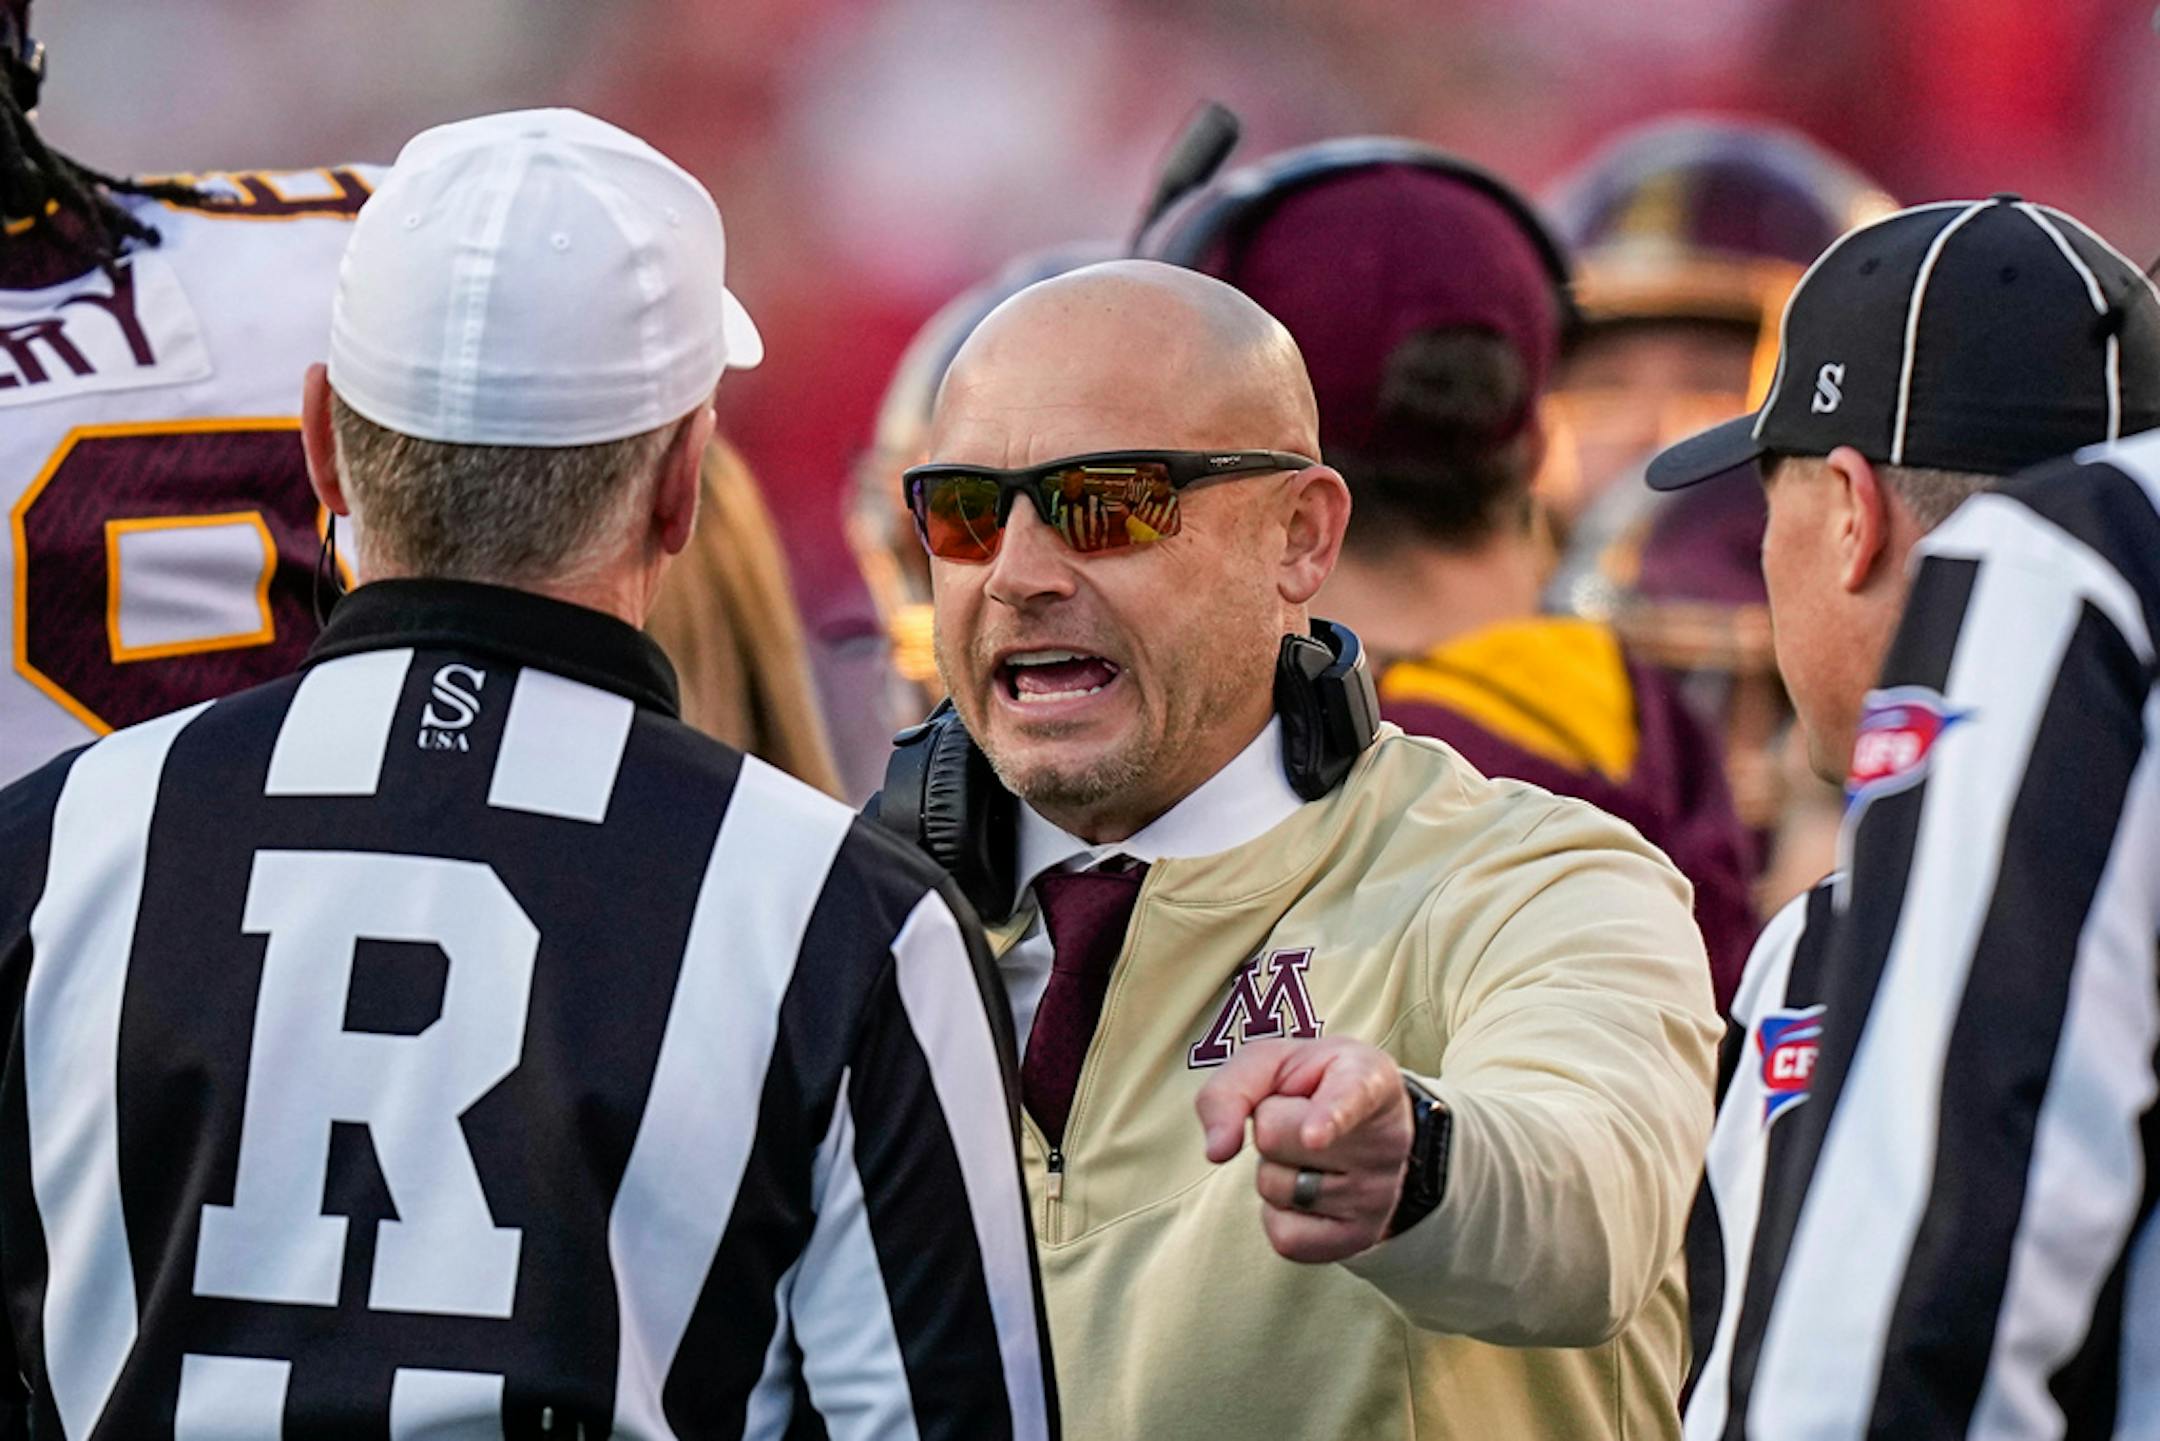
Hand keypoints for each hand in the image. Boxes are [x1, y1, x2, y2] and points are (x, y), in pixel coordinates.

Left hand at [1194, 1037, 1413, 1263]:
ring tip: (1309, 1155)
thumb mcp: (1270, 1063)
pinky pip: (1285, 1236)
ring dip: (1274, 1169)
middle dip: (1267, 1124)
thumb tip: (1217, 1151)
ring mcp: (1377, 1195)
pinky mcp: (1360, 1238)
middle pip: (1273, 1137)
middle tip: (1298, 1117)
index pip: (1350, 1096)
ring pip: (1275, 1188)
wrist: (1363, 1124)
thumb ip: (1232, 1089)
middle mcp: (1385, 1139)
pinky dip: (1279, 1213)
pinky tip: (1307, 1189)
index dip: (1330, 1116)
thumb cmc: (1311, 1086)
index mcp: (1368, 1078)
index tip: (1313, 1137)